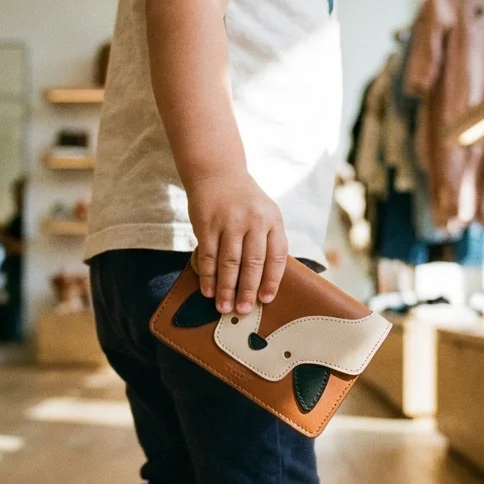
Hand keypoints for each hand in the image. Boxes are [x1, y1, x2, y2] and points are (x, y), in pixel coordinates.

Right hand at [187, 171, 287, 314]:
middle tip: (243, 311)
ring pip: (229, 263)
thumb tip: (265, 282)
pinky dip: (208, 276)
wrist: (217, 172)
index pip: (277, 256)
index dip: (272, 280)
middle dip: (248, 291)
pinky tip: (208, 290)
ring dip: (226, 288)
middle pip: (252, 263)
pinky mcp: (207, 223)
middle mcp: (254, 220)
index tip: (266, 300)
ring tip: (224, 307)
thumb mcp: (265, 213)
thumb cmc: (245, 200)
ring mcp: (229, 221)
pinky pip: (209, 255)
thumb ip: (268, 241)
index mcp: (273, 220)